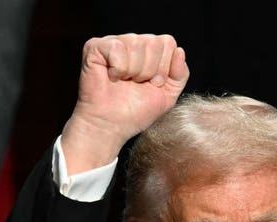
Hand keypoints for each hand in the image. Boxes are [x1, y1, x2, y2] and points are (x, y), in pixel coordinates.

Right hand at [61, 34, 188, 173]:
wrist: (111, 125)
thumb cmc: (136, 111)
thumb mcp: (168, 95)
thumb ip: (180, 74)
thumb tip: (179, 51)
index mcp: (150, 51)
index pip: (167, 42)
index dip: (164, 67)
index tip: (154, 84)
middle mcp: (133, 42)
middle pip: (154, 42)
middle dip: (150, 70)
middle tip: (137, 84)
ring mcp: (114, 42)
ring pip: (137, 43)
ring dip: (134, 71)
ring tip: (125, 82)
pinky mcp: (95, 46)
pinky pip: (117, 47)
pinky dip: (118, 68)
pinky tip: (112, 77)